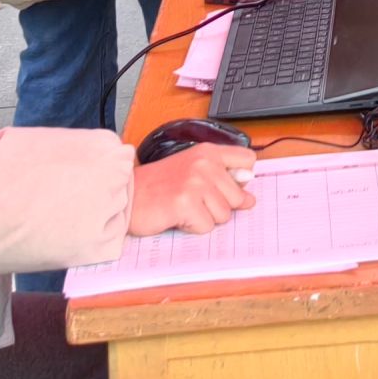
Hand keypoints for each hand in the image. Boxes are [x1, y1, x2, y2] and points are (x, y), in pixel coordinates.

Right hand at [127, 147, 256, 236]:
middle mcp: (205, 163)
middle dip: (219, 206)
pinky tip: (177, 216)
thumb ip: (221, 177)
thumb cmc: (158, 185)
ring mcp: (196, 183)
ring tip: (184, 207)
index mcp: (208, 151)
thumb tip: (250, 197)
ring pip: (224, 214)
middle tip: (194, 201)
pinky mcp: (186, 203)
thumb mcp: (191, 170)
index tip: (227, 188)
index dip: (242, 179)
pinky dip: (192, 227)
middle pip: (238, 196)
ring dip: (205, 218)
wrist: (127, 195)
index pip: (247, 160)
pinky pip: (206, 226)